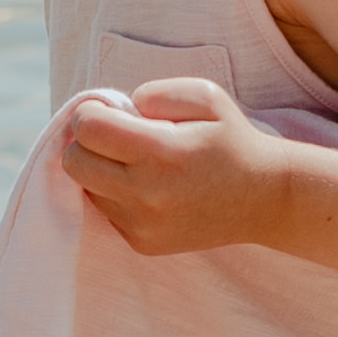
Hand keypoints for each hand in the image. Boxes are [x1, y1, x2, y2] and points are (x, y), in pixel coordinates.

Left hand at [56, 77, 298, 259]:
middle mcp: (148, 194)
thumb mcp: (204, 95)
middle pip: (74, 163)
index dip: (89, 113)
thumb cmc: (230, 139)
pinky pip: (105, 211)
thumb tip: (115, 110)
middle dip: (85, 142)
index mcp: (162, 152)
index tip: (107, 110)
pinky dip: (115, 194)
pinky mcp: (142, 244)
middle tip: (111, 135)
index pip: (88, 130)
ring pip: (86, 188)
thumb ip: (154, 93)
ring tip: (137, 162)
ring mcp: (143, 225)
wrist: (263, 198)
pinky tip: (147, 186)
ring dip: (101, 170)